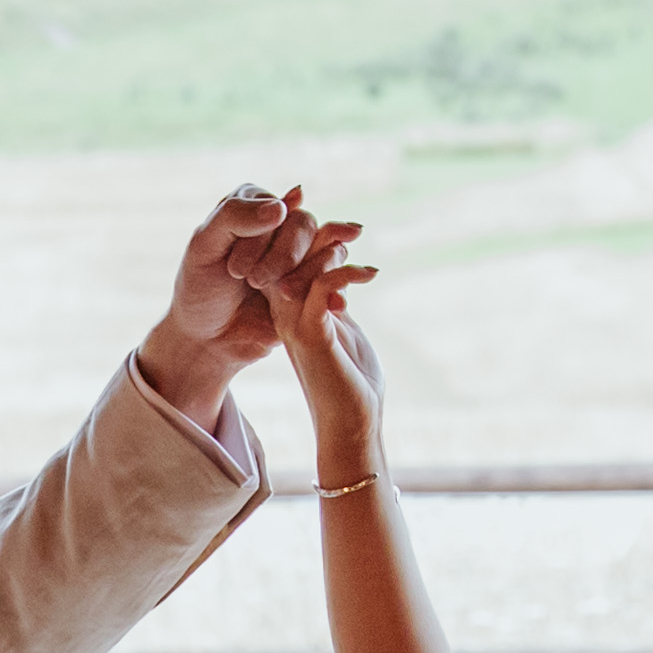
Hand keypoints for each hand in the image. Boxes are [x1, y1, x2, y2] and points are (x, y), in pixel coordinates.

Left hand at [137, 181, 330, 412]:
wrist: (208, 339)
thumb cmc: (201, 289)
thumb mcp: (203, 246)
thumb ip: (236, 216)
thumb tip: (286, 203)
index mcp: (255, 207)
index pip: (276, 208)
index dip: (260, 239)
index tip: (233, 270)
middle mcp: (282, 226)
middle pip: (305, 225)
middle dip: (282, 256)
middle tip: (254, 282)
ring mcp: (300, 257)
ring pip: (328, 250)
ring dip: (307, 273)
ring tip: (282, 295)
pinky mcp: (313, 287)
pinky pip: (337, 279)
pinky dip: (337, 288)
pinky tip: (335, 302)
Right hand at [274, 214, 384, 453]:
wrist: (352, 424)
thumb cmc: (352, 381)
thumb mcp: (343, 328)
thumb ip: (333, 300)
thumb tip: (340, 274)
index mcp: (289, 310)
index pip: (288, 259)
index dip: (312, 237)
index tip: (347, 230)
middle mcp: (284, 314)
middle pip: (287, 256)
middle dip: (319, 235)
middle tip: (353, 228)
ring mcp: (294, 324)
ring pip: (299, 267)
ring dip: (331, 250)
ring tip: (359, 245)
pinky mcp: (311, 334)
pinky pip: (320, 286)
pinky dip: (344, 272)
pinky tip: (369, 274)